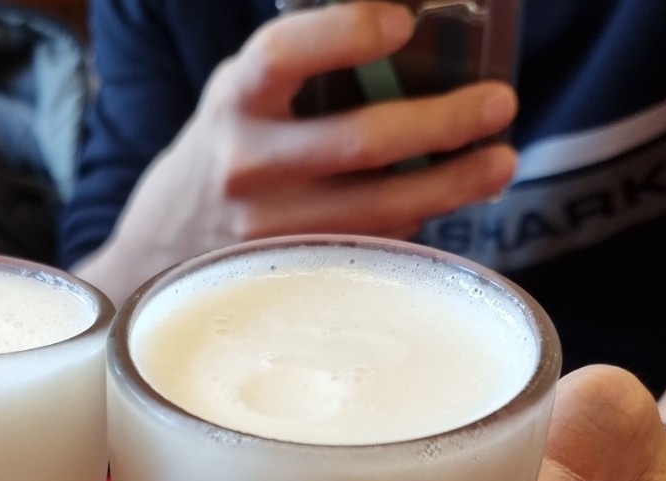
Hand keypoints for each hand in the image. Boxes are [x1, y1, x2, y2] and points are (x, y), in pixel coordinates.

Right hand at [78, 1, 516, 301]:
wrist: (167, 241)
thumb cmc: (232, 147)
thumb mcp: (249, 92)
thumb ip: (309, 67)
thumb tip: (413, 37)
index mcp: (236, 97)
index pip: (286, 53)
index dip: (345, 34)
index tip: (402, 22)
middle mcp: (245, 163)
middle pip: (357, 142)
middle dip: (440, 123)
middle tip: (499, 104)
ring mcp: (266, 227)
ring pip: (375, 208)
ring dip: (448, 185)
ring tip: (498, 163)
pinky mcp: (288, 271)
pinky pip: (366, 244)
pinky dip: (411, 221)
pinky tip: (442, 201)